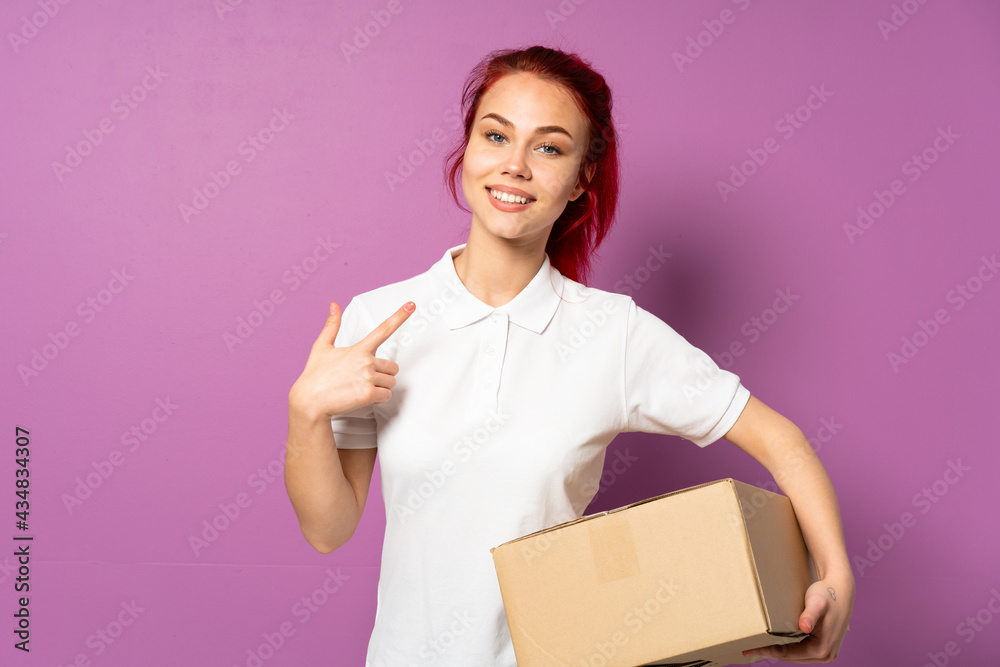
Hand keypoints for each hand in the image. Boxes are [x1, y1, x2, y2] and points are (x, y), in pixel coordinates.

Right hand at [289, 301, 414, 419]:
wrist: (309, 401)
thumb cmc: (315, 375)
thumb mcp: (321, 347)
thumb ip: (331, 326)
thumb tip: (334, 305)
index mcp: (359, 349)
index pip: (384, 329)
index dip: (400, 316)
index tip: (411, 305)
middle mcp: (366, 362)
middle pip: (393, 367)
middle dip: (383, 374)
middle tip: (365, 378)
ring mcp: (368, 378)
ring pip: (391, 382)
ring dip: (380, 387)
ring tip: (361, 388)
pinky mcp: (368, 394)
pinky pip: (386, 395)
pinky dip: (378, 398)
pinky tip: (363, 397)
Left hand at [742, 574, 853, 662]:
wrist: (842, 589)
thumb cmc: (827, 593)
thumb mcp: (816, 602)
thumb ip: (810, 614)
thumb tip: (805, 627)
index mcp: (822, 649)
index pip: (788, 655)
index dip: (768, 651)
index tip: (749, 649)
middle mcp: (826, 655)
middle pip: (791, 658)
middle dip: (770, 653)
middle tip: (749, 648)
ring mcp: (826, 653)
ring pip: (795, 656)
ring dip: (778, 651)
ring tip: (758, 646)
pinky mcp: (824, 647)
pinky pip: (801, 651)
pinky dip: (787, 648)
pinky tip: (775, 642)